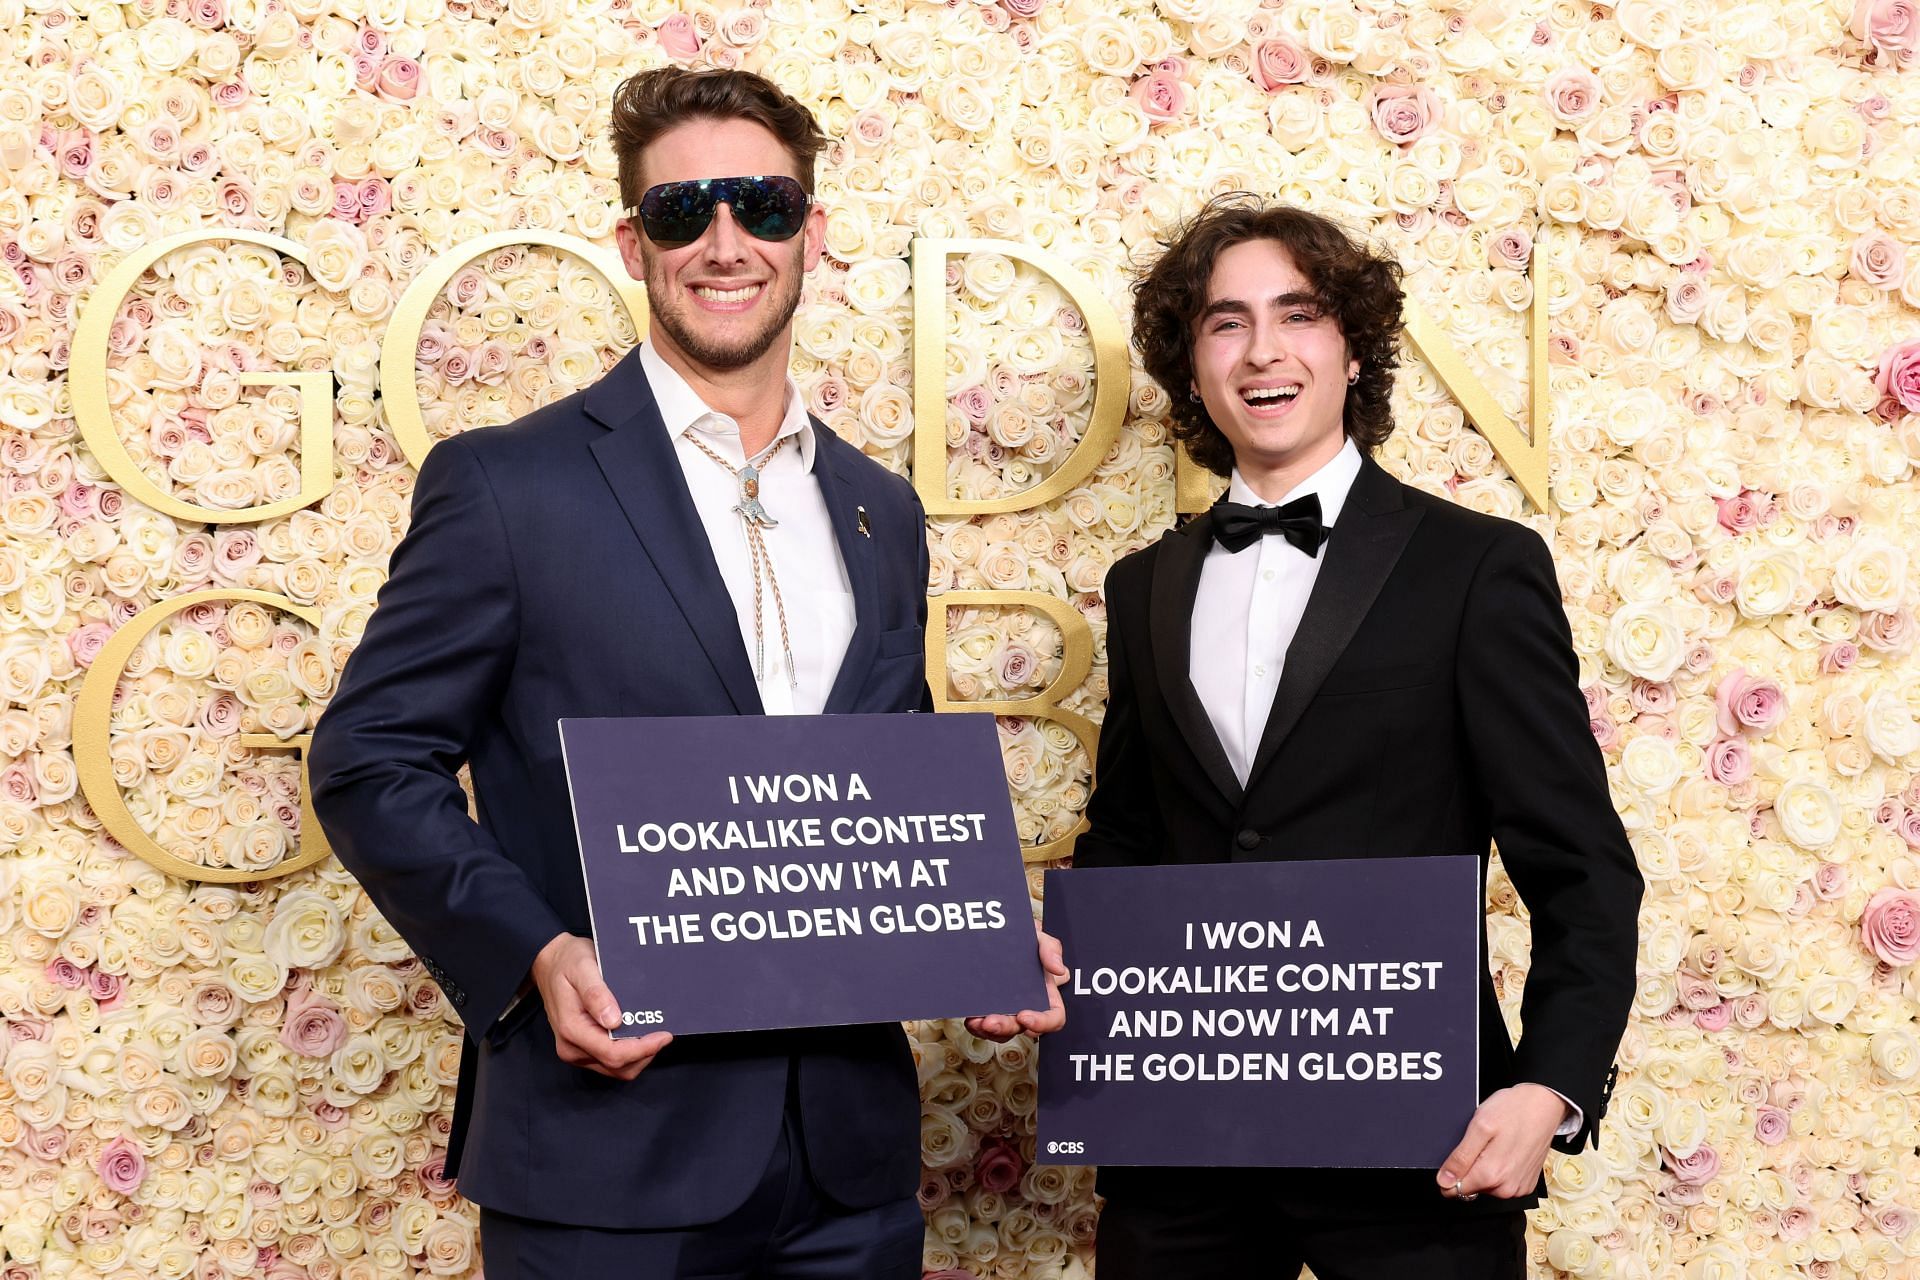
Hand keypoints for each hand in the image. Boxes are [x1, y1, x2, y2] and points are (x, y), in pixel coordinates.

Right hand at [530, 933, 672, 1079]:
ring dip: (639, 1056)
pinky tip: (640, 1034)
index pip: (613, 1054)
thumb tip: (614, 1020)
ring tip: (654, 1033)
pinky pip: (611, 1060)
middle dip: (645, 1054)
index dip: (643, 1049)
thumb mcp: (582, 968)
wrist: (550, 963)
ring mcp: (577, 1051)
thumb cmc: (567, 962)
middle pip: (617, 1067)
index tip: (664, 1036)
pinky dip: (630, 1053)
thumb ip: (596, 994)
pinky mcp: (583, 1050)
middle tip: (664, 1033)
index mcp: (572, 1030)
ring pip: (616, 1069)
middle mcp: (572, 1048)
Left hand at [965, 919, 1068, 1042]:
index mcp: (1046, 994)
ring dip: (989, 1030)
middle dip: (1006, 1027)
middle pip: (1022, 1028)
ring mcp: (1008, 1010)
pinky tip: (971, 1019)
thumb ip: (1051, 949)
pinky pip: (984, 1026)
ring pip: (1002, 1031)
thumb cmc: (1024, 941)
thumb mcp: (1039, 938)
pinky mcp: (988, 1010)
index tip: (1025, 1017)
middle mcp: (1028, 1005)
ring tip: (976, 1022)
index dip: (1042, 1023)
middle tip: (991, 1021)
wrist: (998, 935)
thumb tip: (1059, 969)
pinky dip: (977, 1026)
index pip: (1053, 1018)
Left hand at [1436, 1083, 1567, 1201]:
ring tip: (1495, 1145)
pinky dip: (1500, 1169)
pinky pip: (1503, 1183)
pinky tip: (1506, 1150)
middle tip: (1481, 1144)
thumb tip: (1444, 1182)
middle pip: (1471, 1188)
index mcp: (1491, 1175)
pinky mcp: (1526, 1184)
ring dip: (1485, 1168)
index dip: (1450, 1174)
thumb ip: (1460, 1158)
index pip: (1455, 1190)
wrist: (1545, 1105)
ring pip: (1487, 1186)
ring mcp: (1518, 1188)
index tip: (1458, 1157)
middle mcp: (1506, 1188)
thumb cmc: (1513, 1111)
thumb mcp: (1479, 1127)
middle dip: (1470, 1168)